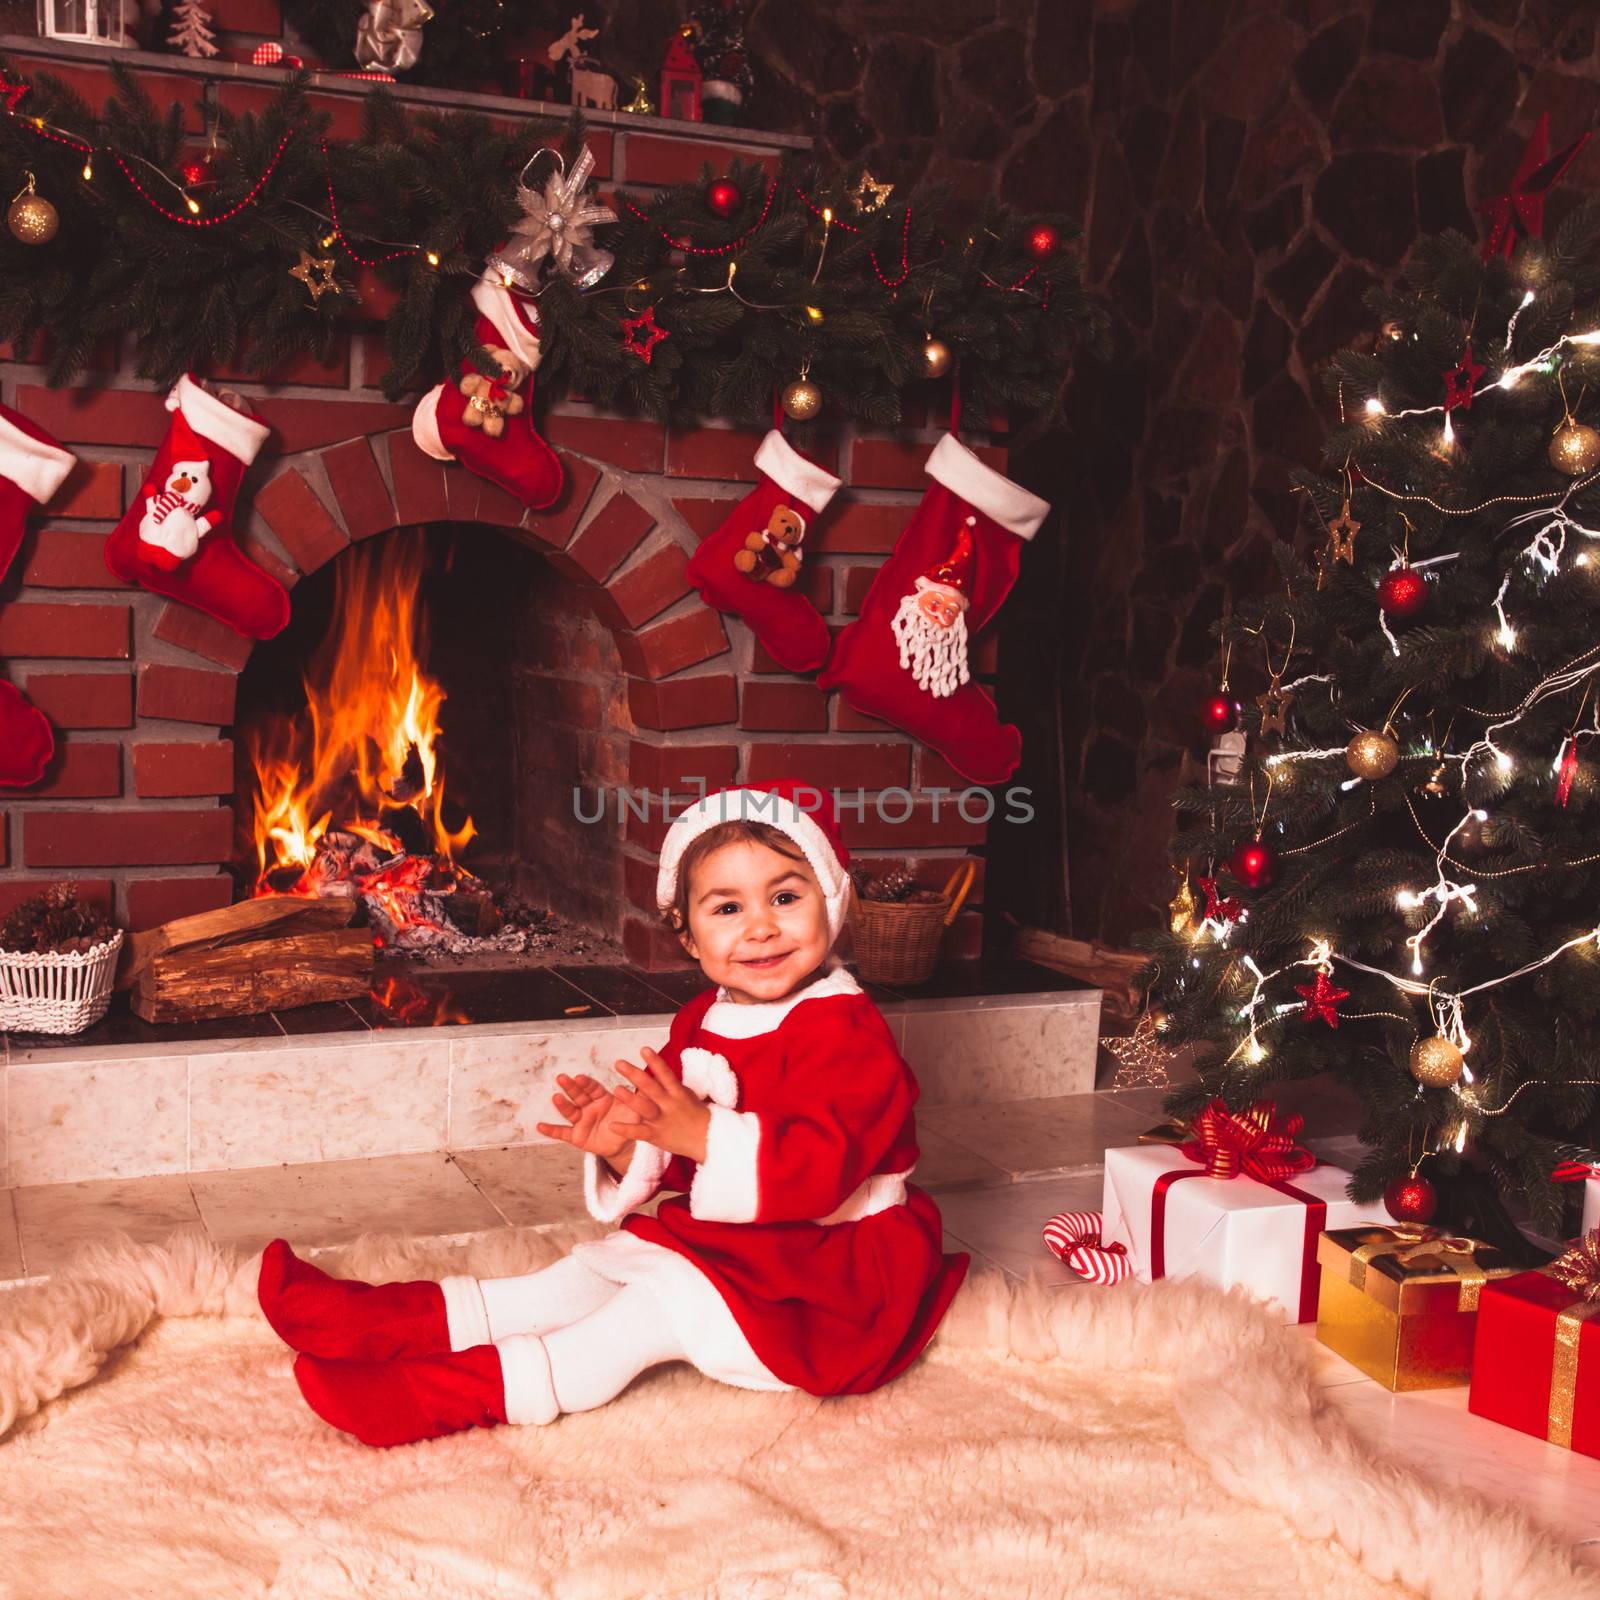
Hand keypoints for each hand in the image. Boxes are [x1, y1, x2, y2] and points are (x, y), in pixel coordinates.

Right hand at [535, 1071, 650, 1161]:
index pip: (593, 1088)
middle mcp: (589, 1107)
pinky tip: (540, 1126)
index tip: (580, 1077)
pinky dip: (552, 1130)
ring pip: (570, 1111)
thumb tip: (651, 1082)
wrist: (624, 1143)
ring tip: (555, 1097)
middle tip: (562, 1077)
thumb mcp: (636, 1110)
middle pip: (579, 1096)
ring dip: (562, 1104)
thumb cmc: (629, 1121)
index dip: (587, 1083)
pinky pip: (562, 1133)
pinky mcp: (577, 1136)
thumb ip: (639, 1097)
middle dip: (571, 1087)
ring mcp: (582, 1121)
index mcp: (602, 1098)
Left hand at [608, 1047, 711, 1164]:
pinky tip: (612, 1126)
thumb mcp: (686, 1095)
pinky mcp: (656, 1135)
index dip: (655, 1061)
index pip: (665, 1073)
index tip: (644, 1049)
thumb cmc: (696, 1114)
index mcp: (678, 1092)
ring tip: (616, 1089)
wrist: (707, 1140)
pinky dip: (626, 1130)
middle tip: (619, 1063)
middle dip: (634, 1075)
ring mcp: (662, 1120)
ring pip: (644, 1108)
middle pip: (651, 1088)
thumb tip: (658, 1068)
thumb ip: (670, 1084)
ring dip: (630, 1099)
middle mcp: (669, 1104)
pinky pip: (639, 1132)